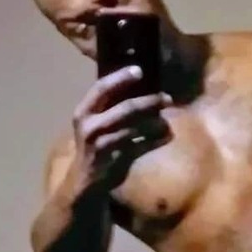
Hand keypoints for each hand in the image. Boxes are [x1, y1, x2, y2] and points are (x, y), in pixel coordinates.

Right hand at [70, 66, 172, 191]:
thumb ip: (110, 106)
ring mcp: (103, 144)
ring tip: (168, 120)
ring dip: (157, 122)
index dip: (121, 77)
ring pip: (137, 128)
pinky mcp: (116, 160)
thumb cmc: (94, 145)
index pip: (101, 88)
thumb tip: (139, 84)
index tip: (140, 70)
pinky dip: (157, 140)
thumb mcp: (94, 123)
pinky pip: (143, 146)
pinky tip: (168, 135)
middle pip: (127, 108)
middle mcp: (91, 126)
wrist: (84, 181)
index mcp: (83, 112)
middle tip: (167, 98)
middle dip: (150, 101)